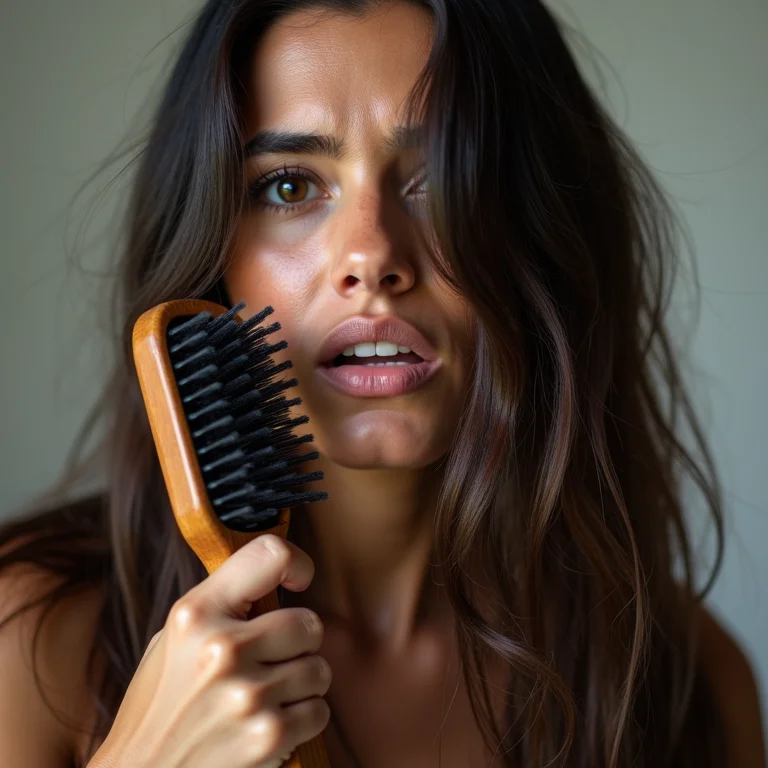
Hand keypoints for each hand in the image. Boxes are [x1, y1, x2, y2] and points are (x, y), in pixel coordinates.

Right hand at [88, 534, 330, 766]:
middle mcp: (222, 649)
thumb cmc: (160, 707)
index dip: (296, 563)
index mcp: (196, 614)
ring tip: (264, 697)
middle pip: (308, 623)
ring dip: (301, 685)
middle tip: (272, 660)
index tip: (296, 581)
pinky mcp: (267, 737)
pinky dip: (302, 720)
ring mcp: (246, 695)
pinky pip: (318, 711)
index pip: (269, 554)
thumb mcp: (172, 641)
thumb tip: (276, 575)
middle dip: (298, 643)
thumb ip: (220, 606)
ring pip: (319, 669)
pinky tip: (267, 724)